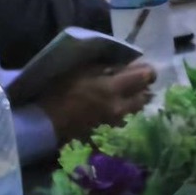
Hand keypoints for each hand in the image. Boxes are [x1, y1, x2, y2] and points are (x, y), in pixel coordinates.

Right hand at [39, 61, 156, 144]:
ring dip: (135, 98)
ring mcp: (115, 120)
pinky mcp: (109, 128)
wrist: (48, 121)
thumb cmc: (61, 90)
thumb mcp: (83, 70)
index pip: (145, 77)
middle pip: (145, 95)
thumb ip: (107, 67)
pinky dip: (125, 109)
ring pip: (136, 108)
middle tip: (135, 79)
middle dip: (144, 86)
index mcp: (113, 88)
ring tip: (126, 91)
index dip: (147, 70)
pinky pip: (125, 117)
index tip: (141, 66)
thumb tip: (124, 66)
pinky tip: (115, 104)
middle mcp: (120, 106)